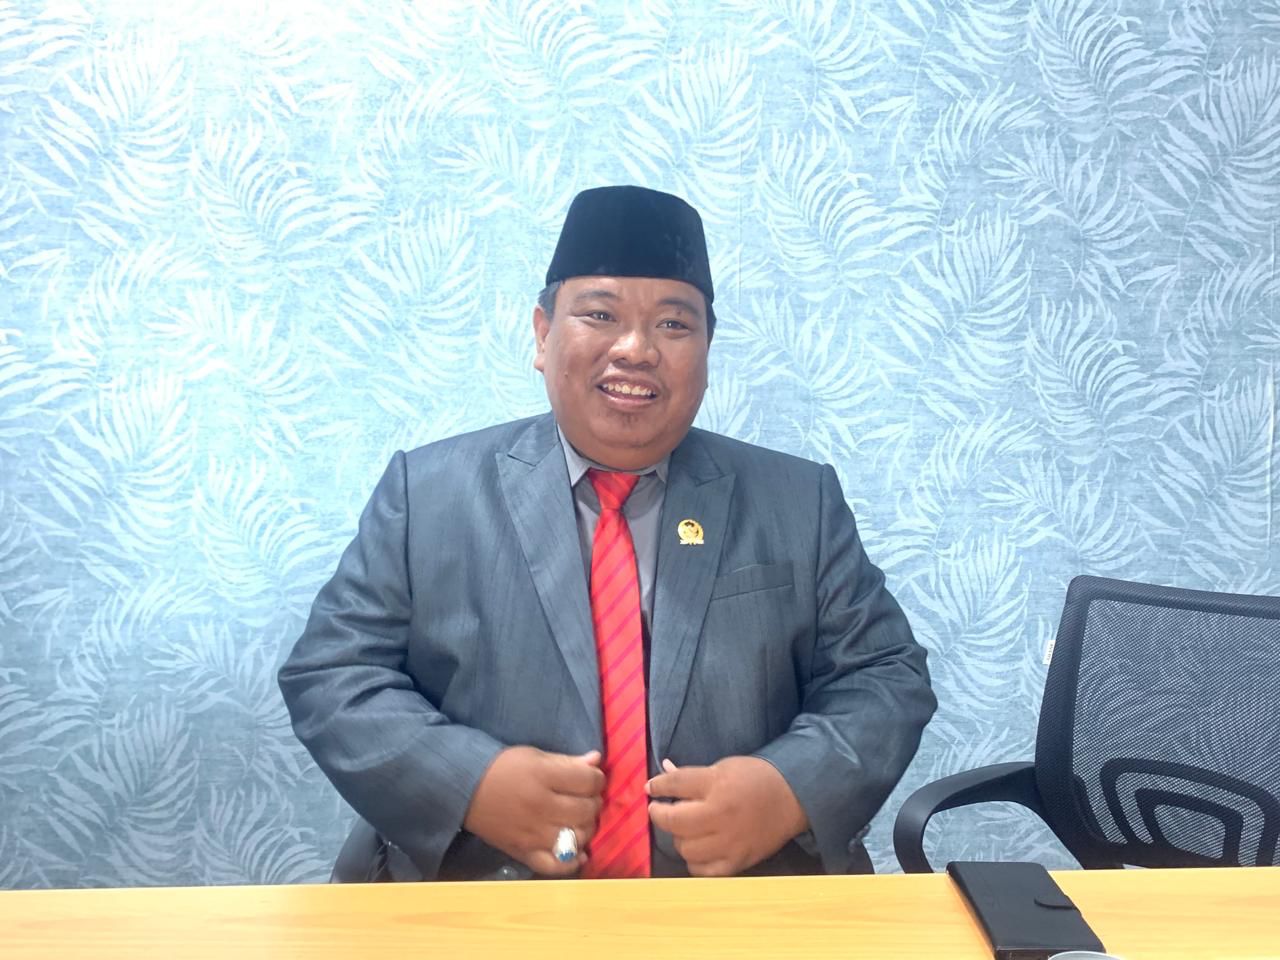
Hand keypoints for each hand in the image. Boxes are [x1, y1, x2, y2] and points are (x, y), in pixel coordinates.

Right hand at [463, 746, 604, 875]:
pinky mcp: (524, 853)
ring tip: (578, 819)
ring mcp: (534, 834)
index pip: (588, 781)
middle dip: (593, 801)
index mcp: (543, 776)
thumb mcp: (535, 756)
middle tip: (585, 798)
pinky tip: (579, 851)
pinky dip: (572, 861)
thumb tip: (597, 760)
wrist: (466, 791)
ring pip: (579, 836)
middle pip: (587, 810)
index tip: (592, 778)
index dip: (597, 778)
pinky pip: (556, 865)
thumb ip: (567, 760)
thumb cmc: (503, 768)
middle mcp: (541, 807)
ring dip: (586, 827)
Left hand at [646, 756, 808, 876]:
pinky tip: (699, 848)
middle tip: (659, 810)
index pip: (675, 785)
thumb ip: (692, 775)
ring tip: (685, 829)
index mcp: (718, 785)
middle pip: (674, 820)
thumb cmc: (756, 778)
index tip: (650, 788)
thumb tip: (663, 772)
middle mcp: (721, 815)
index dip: (657, 786)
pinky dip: (695, 861)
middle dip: (659, 814)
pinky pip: (702, 870)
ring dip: (679, 837)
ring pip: (684, 848)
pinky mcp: (737, 862)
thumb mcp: (723, 767)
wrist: (792, 797)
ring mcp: (729, 842)